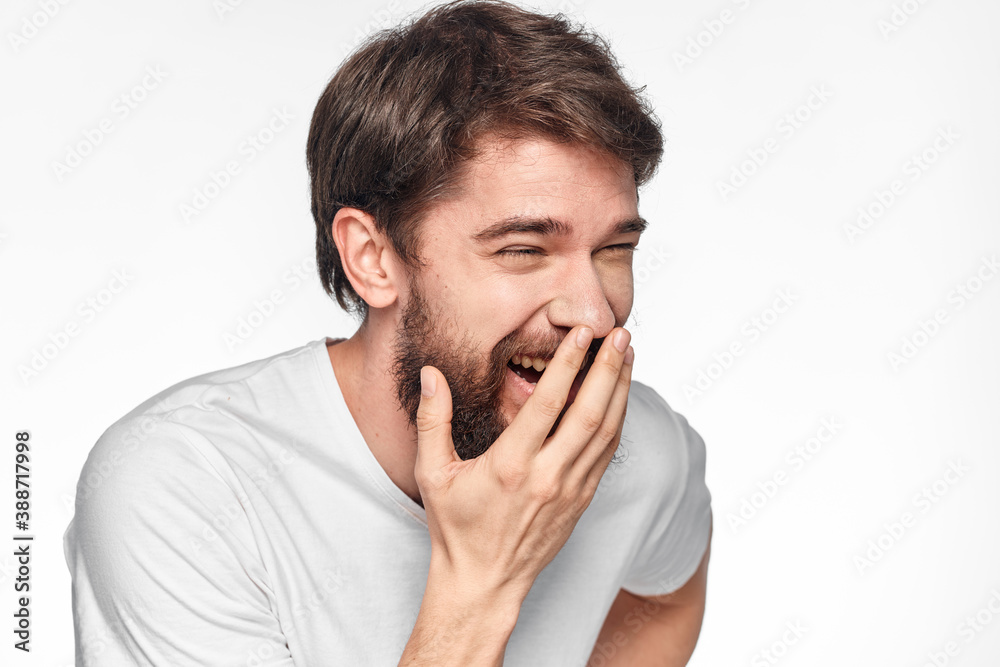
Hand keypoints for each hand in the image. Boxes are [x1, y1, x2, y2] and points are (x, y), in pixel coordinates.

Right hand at [413, 325, 633, 599]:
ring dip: (621, 390)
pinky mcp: (582, 500)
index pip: (548, 404)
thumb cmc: (455, 527)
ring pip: (607, 432)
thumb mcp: (433, 473)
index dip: (568, 364)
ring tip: (627, 354)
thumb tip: (431, 374)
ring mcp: (570, 490)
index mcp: (511, 465)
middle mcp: (547, 476)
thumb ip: (433, 420)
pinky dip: (618, 420)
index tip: (582, 334)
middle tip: (620, 333)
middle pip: (590, 413)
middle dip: (609, 369)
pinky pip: (606, 453)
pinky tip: (620, 395)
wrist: (484, 582)